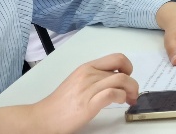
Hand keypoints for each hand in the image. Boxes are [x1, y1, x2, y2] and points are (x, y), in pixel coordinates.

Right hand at [22, 53, 139, 133]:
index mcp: (86, 68)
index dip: (128, 66)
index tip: (128, 77)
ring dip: (131, 90)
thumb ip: (94, 78)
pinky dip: (121, 97)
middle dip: (133, 82)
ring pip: (121, 80)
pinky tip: (119, 103)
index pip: (116, 57)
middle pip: (123, 70)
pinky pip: (113, 93)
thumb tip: (112, 80)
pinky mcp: (89, 103)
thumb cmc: (60, 104)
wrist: (42, 118)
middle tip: (132, 93)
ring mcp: (88, 88)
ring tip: (129, 100)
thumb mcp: (78, 83)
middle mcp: (89, 74)